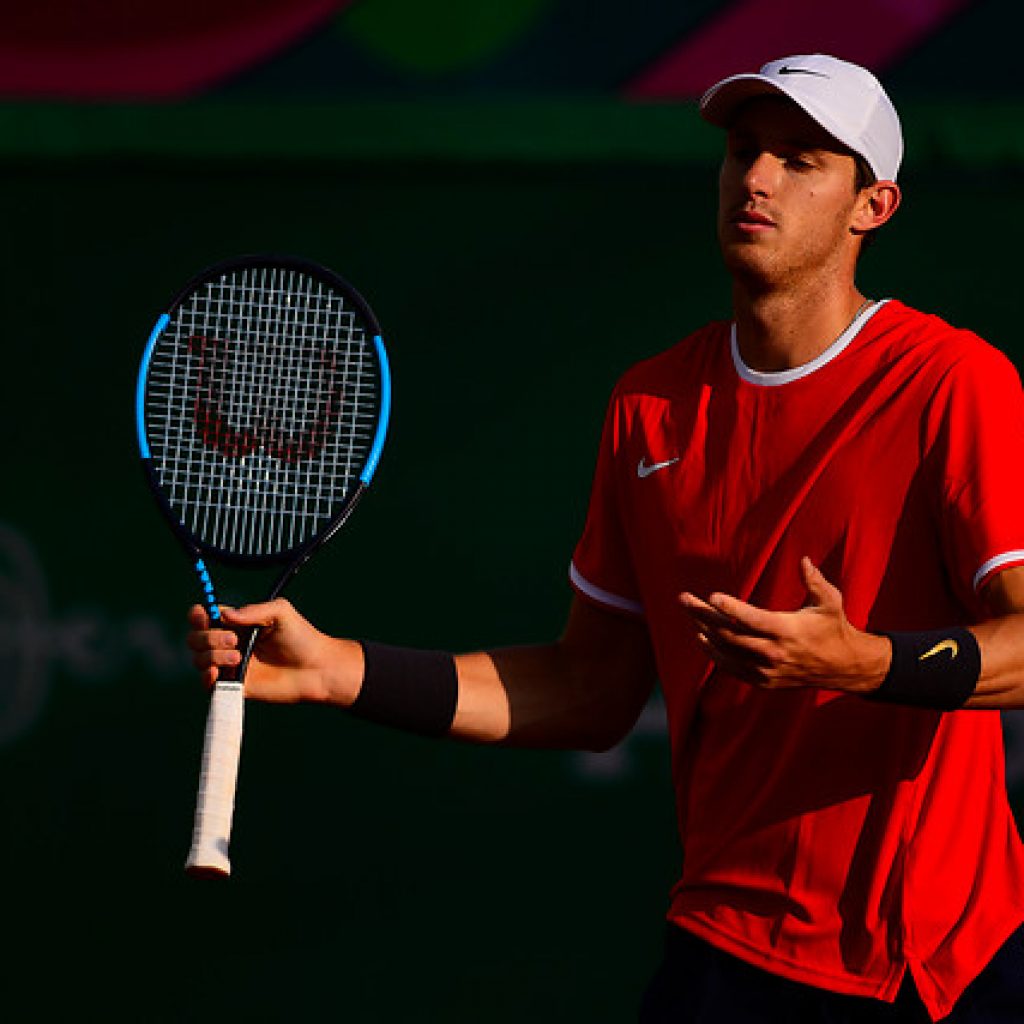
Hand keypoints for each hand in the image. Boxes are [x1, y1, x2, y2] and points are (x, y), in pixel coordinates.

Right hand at [186, 598, 361, 703]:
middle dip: (208, 638)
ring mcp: (230, 665)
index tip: (205, 618)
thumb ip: (254, 610)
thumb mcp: (281, 612)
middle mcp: (229, 644)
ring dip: (211, 656)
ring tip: (237, 657)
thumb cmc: (302, 638)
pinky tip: (218, 673)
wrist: (317, 669)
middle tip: (234, 640)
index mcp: (237, 623)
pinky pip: (208, 684)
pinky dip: (207, 678)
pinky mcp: (235, 686)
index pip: (204, 617)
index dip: (198, 616)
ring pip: (199, 659)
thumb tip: (224, 616)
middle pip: (195, 638)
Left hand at [680, 557, 890, 693]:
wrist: (843, 667)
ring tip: (689, 613)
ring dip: (703, 632)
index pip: (751, 620)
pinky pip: (731, 668)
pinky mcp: (763, 681)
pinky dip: (714, 654)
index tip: (711, 596)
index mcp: (787, 631)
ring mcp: (766, 670)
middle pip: (729, 634)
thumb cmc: (833, 627)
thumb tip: (803, 560)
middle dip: (703, 615)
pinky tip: (701, 638)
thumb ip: (815, 581)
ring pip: (726, 651)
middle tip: (684, 599)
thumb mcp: (830, 602)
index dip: (730, 608)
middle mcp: (774, 653)